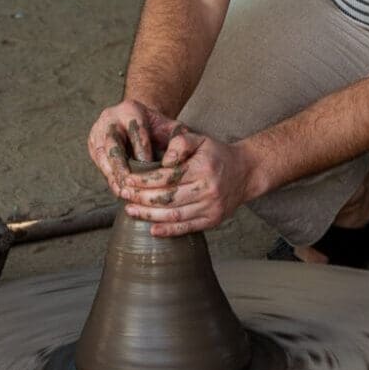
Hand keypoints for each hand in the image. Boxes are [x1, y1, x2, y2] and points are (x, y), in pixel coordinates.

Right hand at [87, 100, 178, 194]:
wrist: (139, 123)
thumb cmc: (158, 128)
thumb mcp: (170, 127)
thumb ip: (178, 139)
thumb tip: (172, 159)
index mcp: (130, 110)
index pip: (136, 129)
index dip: (142, 149)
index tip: (149, 165)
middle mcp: (110, 119)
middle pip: (113, 143)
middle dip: (120, 164)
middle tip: (130, 181)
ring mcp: (98, 132)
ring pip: (102, 155)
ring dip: (113, 175)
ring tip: (124, 191)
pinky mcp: (94, 146)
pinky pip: (99, 164)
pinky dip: (110, 178)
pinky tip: (120, 190)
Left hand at [119, 125, 256, 236]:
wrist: (245, 172)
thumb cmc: (216, 154)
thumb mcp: (200, 139)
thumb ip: (180, 143)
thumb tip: (163, 160)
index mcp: (202, 168)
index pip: (166, 176)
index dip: (144, 179)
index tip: (127, 179)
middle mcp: (208, 189)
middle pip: (167, 197)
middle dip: (141, 197)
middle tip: (123, 194)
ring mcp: (211, 207)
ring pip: (174, 215)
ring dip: (149, 215)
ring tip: (130, 210)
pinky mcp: (213, 220)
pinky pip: (187, 228)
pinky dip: (168, 230)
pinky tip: (151, 229)